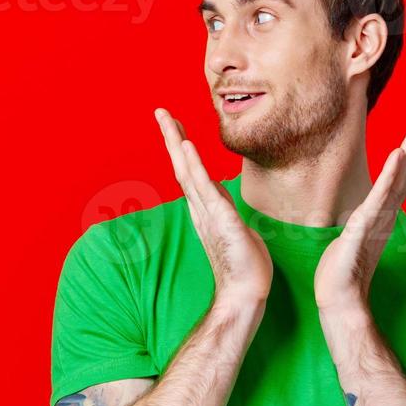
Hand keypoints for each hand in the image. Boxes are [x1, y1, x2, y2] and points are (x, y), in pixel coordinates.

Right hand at [156, 109, 271, 305]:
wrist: (245, 294)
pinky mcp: (221, 221)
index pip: (189, 171)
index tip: (174, 124)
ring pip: (188, 172)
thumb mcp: (236, 228)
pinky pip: (206, 190)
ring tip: (169, 121)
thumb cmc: (243, 265)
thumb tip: (220, 198)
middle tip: (160, 112)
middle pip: (182, 165)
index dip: (181, 146)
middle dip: (172, 137)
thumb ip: (224, 210)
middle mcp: (201, 208)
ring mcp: (209, 214)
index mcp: (205, 208)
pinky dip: (194, 167)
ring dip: (178, 145)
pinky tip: (188, 148)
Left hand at [314, 116, 405, 314]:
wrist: (339, 299)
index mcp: (381, 216)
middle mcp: (384, 216)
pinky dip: (390, 176)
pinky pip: (379, 198)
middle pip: (405, 176)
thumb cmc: (343, 272)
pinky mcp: (364, 229)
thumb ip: (362, 226)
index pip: (400, 182)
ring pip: (397, 182)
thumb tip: (362, 217)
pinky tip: (397, 155)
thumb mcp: (353, 239)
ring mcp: (376, 221)